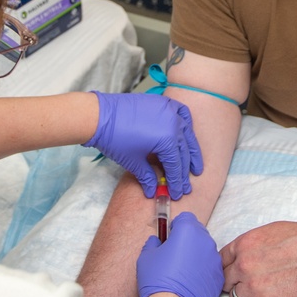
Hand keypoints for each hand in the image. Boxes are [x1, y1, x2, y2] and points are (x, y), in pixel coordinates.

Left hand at [84, 92, 201, 198]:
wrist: (100, 116)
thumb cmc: (116, 140)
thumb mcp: (134, 162)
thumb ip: (148, 177)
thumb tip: (153, 191)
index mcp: (168, 139)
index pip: (176, 165)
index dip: (177, 182)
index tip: (178, 193)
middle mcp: (173, 123)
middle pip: (183, 151)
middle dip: (184, 171)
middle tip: (186, 185)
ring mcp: (169, 110)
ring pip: (186, 133)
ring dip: (191, 150)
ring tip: (195, 166)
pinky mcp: (163, 102)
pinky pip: (181, 112)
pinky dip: (186, 123)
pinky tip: (187, 133)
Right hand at [137, 212, 222, 296]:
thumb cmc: (157, 279)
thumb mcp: (146, 255)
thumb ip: (153, 242)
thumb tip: (157, 241)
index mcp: (188, 231)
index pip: (186, 218)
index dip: (176, 226)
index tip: (170, 237)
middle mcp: (205, 241)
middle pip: (197, 232)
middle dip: (187, 239)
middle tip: (174, 254)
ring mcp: (214, 260)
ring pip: (205, 250)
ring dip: (196, 254)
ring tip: (182, 270)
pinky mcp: (219, 277)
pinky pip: (210, 267)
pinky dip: (202, 270)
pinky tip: (190, 282)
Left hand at [220, 220, 296, 296]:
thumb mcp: (267, 231)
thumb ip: (247, 245)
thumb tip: (236, 256)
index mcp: (243, 245)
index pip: (220, 261)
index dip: (228, 267)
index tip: (236, 271)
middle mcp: (244, 265)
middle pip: (225, 281)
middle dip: (235, 282)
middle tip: (251, 281)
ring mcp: (254, 285)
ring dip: (246, 296)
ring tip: (265, 289)